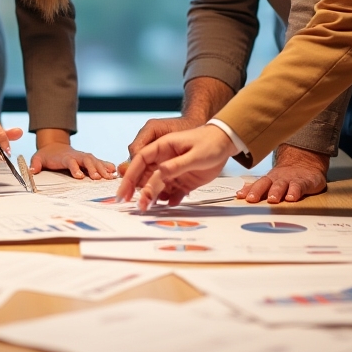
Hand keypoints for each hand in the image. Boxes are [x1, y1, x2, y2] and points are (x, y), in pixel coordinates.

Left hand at [31, 140, 115, 178]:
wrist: (54, 146)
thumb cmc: (47, 155)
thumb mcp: (38, 157)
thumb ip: (35, 164)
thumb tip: (32, 170)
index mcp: (64, 156)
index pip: (70, 161)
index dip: (75, 168)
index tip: (79, 176)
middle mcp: (76, 155)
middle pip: (86, 160)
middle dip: (93, 168)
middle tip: (98, 178)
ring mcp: (84, 156)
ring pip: (95, 160)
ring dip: (102, 168)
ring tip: (110, 177)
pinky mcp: (89, 159)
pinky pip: (99, 161)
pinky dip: (106, 165)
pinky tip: (114, 171)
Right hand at [117, 124, 235, 209]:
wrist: (227, 143)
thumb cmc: (210, 142)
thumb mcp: (195, 154)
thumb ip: (178, 164)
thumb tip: (160, 172)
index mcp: (163, 146)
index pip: (140, 160)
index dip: (130, 175)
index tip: (124, 191)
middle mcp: (165, 160)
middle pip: (147, 177)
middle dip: (141, 192)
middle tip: (139, 206)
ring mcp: (173, 171)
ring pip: (158, 187)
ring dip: (154, 198)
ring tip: (151, 209)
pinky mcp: (183, 181)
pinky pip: (173, 193)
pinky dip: (171, 200)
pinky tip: (172, 203)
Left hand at [237, 145, 328, 203]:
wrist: (305, 162)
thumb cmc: (286, 176)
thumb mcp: (272, 181)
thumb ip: (259, 189)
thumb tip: (240, 195)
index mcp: (269, 179)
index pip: (256, 185)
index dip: (248, 190)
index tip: (239, 196)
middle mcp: (277, 179)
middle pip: (265, 184)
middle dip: (257, 191)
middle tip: (251, 199)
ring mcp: (290, 180)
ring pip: (281, 185)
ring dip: (275, 192)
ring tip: (272, 200)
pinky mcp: (303, 182)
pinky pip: (298, 186)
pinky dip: (295, 192)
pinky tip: (291, 198)